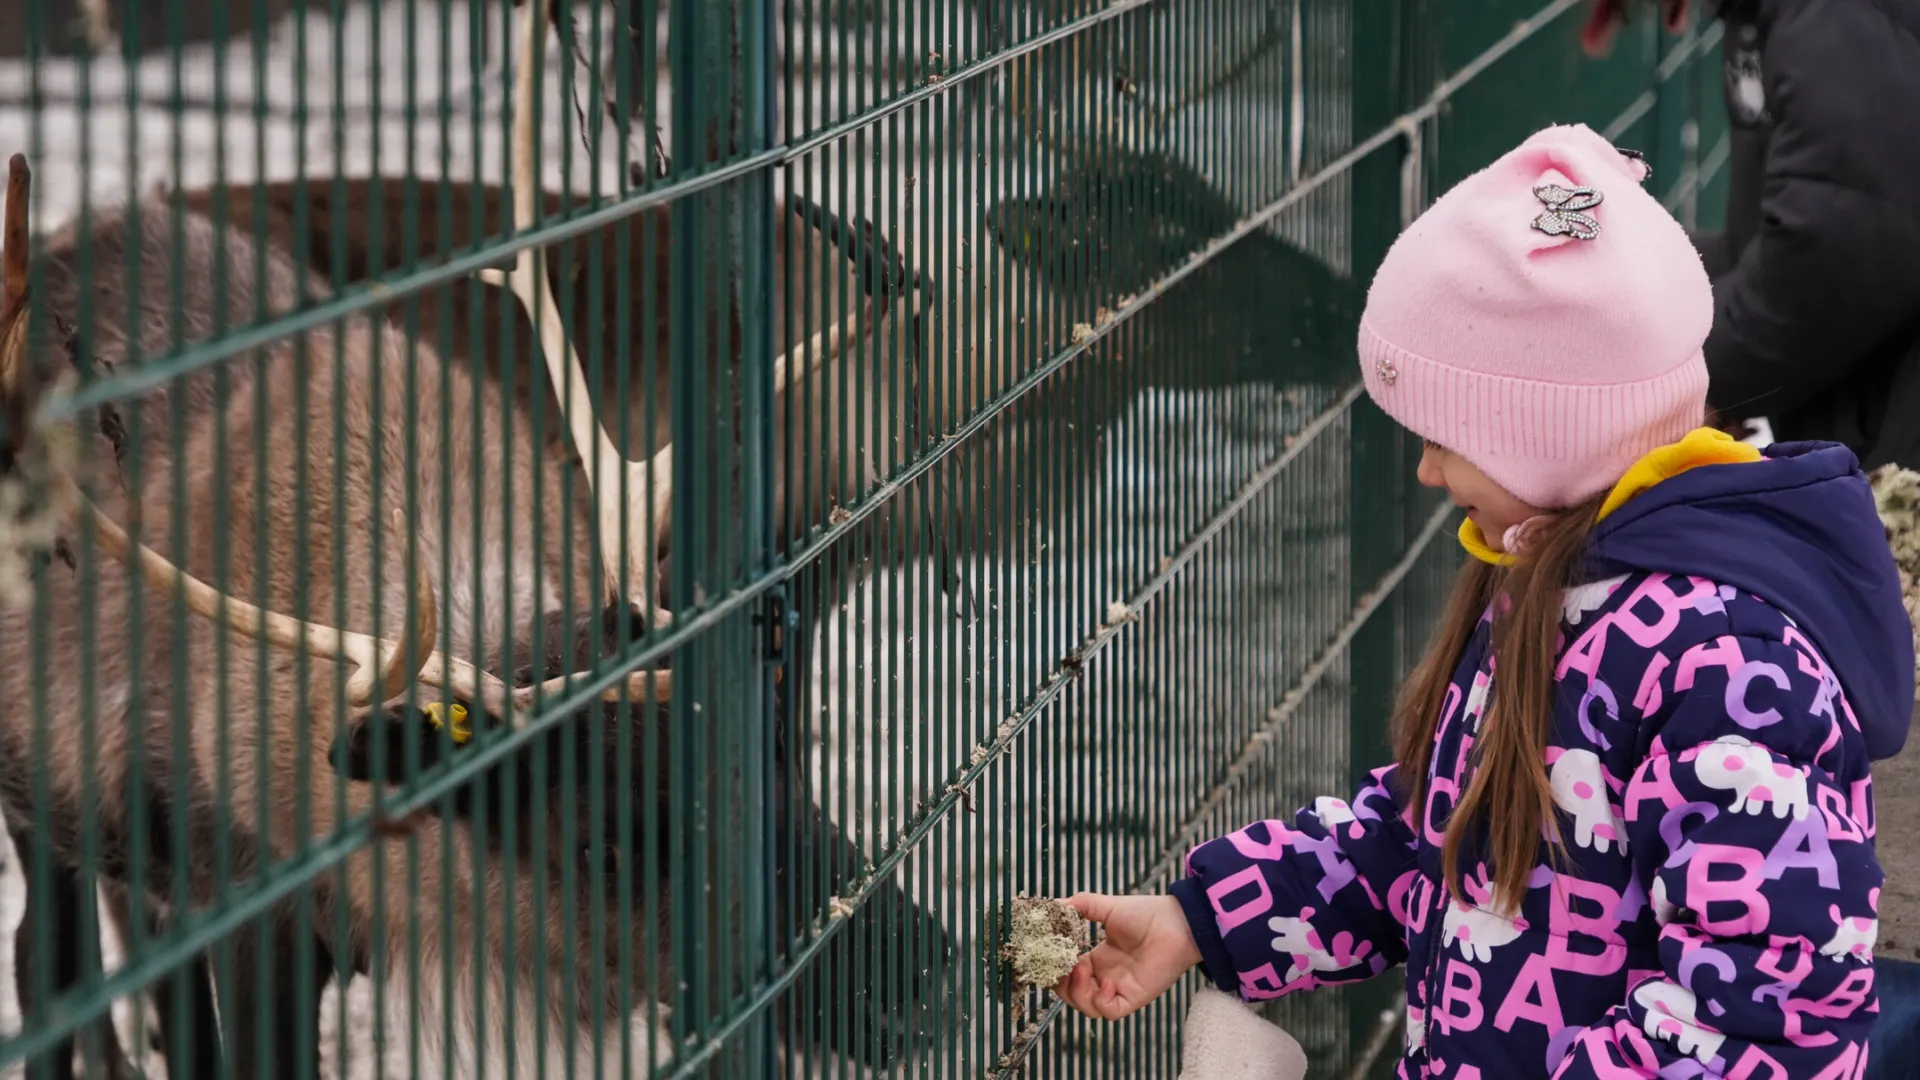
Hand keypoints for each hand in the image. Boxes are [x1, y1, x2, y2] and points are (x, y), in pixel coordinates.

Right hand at [1051, 892, 1202, 1020]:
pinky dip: (1101, 1000)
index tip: (1048, 956)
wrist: (1176, 922)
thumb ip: (1080, 906)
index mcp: (1097, 958)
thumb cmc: (1145, 914)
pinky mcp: (1133, 998)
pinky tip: (1108, 981)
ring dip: (1078, 992)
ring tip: (1082, 970)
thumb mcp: (1106, 907)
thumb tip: (1053, 905)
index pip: (1066, 974)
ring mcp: (1118, 989)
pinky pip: (1109, 1011)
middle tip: (1065, 965)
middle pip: (1072, 995)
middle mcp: (1104, 976)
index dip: (1055, 969)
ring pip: (1087, 1008)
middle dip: (1062, 984)